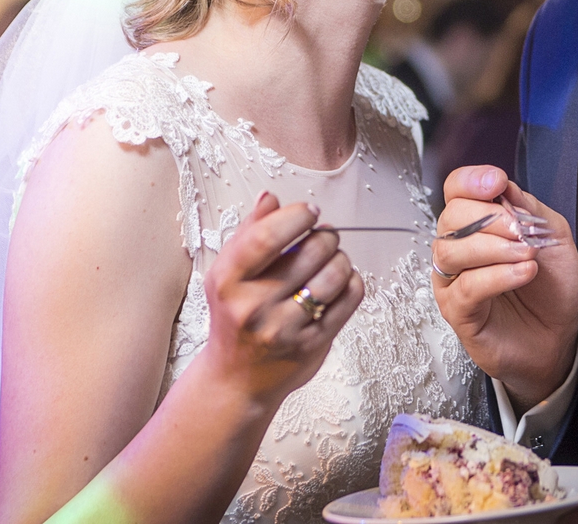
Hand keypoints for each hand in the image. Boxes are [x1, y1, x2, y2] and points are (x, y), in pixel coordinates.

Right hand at [197, 192, 365, 408]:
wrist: (236, 380)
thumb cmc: (232, 318)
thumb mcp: (227, 274)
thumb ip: (249, 233)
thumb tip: (270, 197)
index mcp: (228, 281)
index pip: (267, 237)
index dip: (296, 217)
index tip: (308, 212)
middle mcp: (254, 305)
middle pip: (311, 251)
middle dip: (325, 236)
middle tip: (323, 236)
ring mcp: (285, 328)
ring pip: (334, 274)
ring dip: (340, 258)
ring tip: (331, 258)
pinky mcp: (312, 344)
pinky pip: (349, 298)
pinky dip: (351, 281)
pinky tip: (339, 281)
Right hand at [431, 166, 577, 407]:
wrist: (559, 335)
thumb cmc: (552, 287)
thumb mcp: (553, 237)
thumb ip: (529, 210)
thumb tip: (505, 188)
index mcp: (476, 224)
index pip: (456, 191)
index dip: (470, 181)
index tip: (496, 183)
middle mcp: (457, 248)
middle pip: (450, 217)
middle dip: (488, 218)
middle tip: (521, 231)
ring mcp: (452, 280)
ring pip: (451, 251)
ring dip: (494, 249)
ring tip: (528, 256)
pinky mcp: (457, 311)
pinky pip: (466, 287)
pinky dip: (497, 276)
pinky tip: (524, 273)